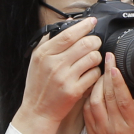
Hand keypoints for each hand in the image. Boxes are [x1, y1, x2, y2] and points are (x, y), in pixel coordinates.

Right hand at [12, 18, 105, 133]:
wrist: (38, 111)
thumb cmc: (38, 84)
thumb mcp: (37, 59)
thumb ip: (50, 39)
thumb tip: (69, 22)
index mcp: (44, 54)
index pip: (69, 34)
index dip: (84, 26)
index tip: (92, 22)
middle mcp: (54, 65)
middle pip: (85, 44)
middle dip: (95, 41)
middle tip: (94, 44)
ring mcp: (65, 78)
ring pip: (93, 58)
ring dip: (96, 57)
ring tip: (91, 60)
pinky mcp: (74, 91)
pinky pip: (94, 74)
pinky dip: (96, 72)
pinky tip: (90, 74)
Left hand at [81, 52, 133, 133]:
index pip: (123, 99)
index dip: (117, 81)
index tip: (114, 65)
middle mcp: (116, 127)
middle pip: (108, 96)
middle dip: (106, 74)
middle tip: (107, 58)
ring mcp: (102, 130)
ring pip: (94, 101)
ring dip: (96, 84)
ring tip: (101, 72)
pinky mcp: (91, 132)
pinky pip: (87, 111)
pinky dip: (89, 97)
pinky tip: (93, 88)